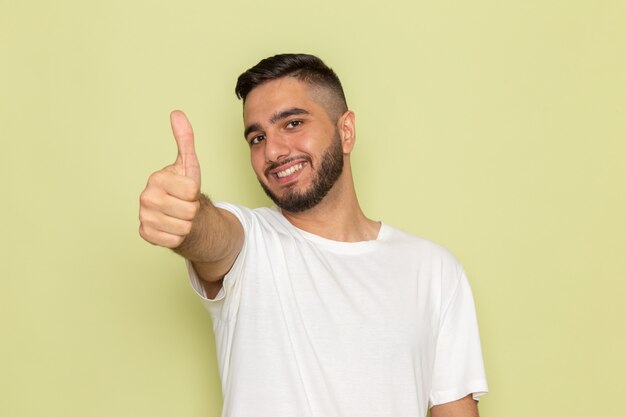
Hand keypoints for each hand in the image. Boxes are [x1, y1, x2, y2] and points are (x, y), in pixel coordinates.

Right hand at [139, 110, 201, 247]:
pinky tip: (173, 227)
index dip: (195, 193)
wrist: (177, 214)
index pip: (192, 190)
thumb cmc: (184, 189)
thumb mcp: (189, 165)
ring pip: (183, 227)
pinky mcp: (145, 234)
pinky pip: (174, 240)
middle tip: (185, 205)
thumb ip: (185, 140)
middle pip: (189, 210)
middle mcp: (146, 197)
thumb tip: (177, 113)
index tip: (188, 191)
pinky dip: (178, 237)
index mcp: (156, 178)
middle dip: (193, 210)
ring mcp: (144, 216)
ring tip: (180, 216)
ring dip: (187, 224)